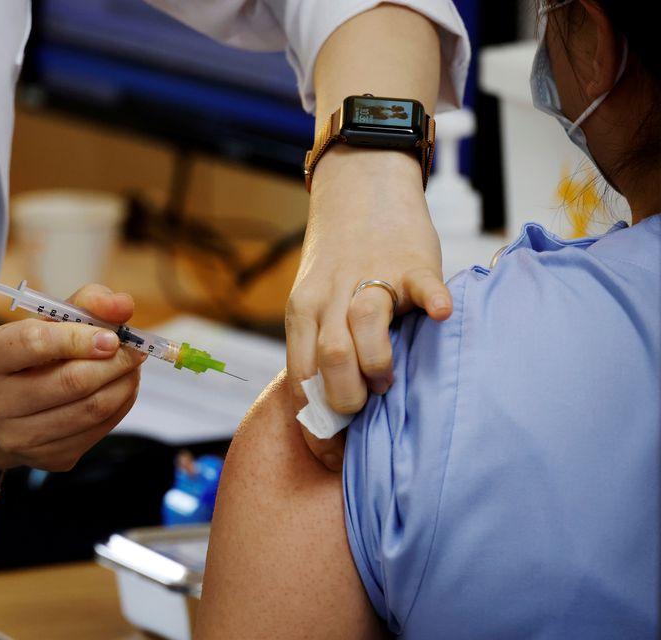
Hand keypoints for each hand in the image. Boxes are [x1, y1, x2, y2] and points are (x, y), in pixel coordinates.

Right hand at [0, 284, 143, 471]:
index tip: (113, 336)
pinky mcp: (45, 460)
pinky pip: (97, 431)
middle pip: (71, 382)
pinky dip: (120, 406)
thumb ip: (86, 304)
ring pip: (90, 409)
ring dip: (124, 384)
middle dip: (114, 362)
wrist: (0, 410)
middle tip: (136, 350)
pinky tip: (121, 389)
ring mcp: (16, 438)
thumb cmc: (28, 356)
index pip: (34, 343)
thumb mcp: (46, 321)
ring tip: (132, 367)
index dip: (80, 338)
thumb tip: (123, 305)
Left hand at [287, 148, 452, 470]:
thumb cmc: (339, 266)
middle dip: (348, 396)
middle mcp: (329, 297)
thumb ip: (317, 350)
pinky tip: (439, 315)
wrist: (360, 192)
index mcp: (301, 313)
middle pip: (330, 358)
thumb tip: (327, 419)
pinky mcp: (410, 261)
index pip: (301, 377)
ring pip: (364, 326)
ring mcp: (370, 276)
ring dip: (379, 363)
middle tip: (366, 406)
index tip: (333, 454)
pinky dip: (431, 299)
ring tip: (389, 378)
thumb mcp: (314, 306)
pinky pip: (420, 282)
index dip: (316, 420)